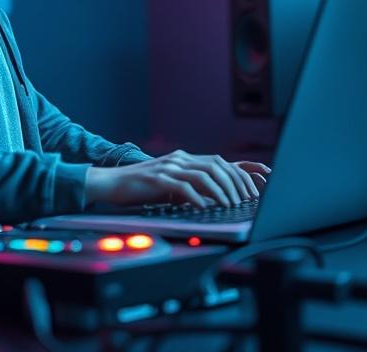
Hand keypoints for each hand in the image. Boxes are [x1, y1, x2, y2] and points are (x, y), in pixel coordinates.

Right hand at [84, 149, 271, 207]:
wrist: (109, 183)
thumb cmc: (140, 188)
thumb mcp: (169, 185)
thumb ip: (189, 187)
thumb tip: (214, 200)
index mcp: (184, 159)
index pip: (220, 162)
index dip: (241, 173)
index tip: (256, 187)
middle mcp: (180, 159)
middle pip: (217, 166)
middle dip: (236, 183)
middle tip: (247, 200)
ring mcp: (169, 167)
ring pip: (204, 174)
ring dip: (221, 191)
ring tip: (231, 205)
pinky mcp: (157, 178)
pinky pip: (184, 186)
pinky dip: (198, 197)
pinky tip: (205, 207)